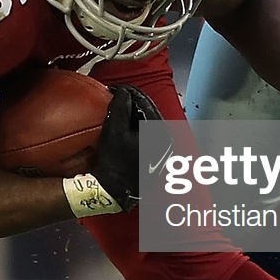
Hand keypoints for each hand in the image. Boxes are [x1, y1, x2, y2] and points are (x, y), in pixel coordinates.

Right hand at [93, 84, 162, 207]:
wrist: (112, 190)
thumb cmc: (114, 162)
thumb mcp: (114, 129)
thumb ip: (121, 106)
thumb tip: (124, 92)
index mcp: (161, 133)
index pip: (145, 102)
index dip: (128, 92)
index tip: (115, 89)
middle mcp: (167, 141)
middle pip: (148, 111)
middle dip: (131, 103)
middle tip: (115, 96)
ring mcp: (163, 150)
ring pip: (147, 122)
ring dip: (132, 114)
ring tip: (117, 108)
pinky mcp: (156, 157)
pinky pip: (146, 134)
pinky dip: (135, 126)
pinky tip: (124, 125)